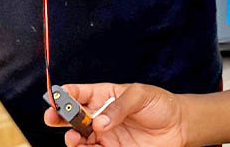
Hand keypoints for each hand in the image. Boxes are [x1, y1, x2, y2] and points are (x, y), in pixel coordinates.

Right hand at [44, 83, 186, 146]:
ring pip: (79, 138)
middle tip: (51, 117)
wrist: (178, 127)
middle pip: (73, 117)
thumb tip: (99, 122)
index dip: (65, 93)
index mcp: (105, 95)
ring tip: (74, 138)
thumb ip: (120, 106)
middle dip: (59, 116)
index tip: (55, 96)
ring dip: (72, 138)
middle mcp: (100, 116)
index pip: (80, 93)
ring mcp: (104, 135)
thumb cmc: (160, 104)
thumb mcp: (141, 95)